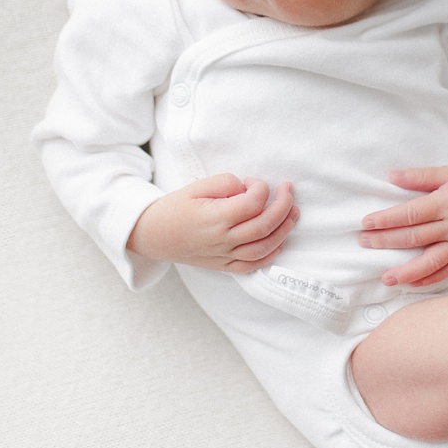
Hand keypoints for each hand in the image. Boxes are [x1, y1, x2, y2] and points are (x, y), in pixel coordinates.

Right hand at [128, 174, 297, 273]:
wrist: (153, 235)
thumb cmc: (175, 208)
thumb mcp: (196, 186)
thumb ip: (225, 183)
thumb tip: (249, 189)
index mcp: (214, 218)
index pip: (252, 204)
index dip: (261, 188)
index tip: (255, 181)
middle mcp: (222, 240)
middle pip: (264, 226)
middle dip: (283, 206)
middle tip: (289, 191)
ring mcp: (224, 256)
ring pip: (264, 248)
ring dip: (284, 230)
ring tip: (294, 213)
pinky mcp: (224, 266)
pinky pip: (253, 265)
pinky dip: (270, 255)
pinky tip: (280, 241)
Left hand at [358, 162, 447, 287]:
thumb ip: (420, 176)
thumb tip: (392, 176)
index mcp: (446, 203)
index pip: (410, 214)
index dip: (387, 219)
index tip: (366, 223)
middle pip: (415, 237)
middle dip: (386, 242)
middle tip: (364, 243)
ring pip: (432, 261)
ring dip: (407, 272)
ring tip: (386, 278)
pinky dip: (431, 279)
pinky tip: (413, 283)